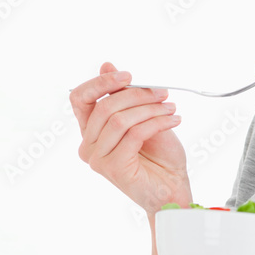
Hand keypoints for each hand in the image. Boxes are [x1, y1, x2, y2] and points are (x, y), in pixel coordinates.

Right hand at [70, 61, 191, 214]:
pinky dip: (157, 122)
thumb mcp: (143, 117)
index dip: (100, 83)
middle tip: (162, 93)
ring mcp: (98, 159)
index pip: (80, 100)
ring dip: (151, 109)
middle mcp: (89, 146)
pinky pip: (134, 134)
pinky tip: (173, 120)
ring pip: (120, 120)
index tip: (127, 75)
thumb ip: (124, 96)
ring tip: (171, 108)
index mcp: (92, 131)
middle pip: (105, 107)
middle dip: (137, 95)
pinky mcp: (114, 168)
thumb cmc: (160, 157)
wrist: (174, 188)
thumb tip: (107, 66)